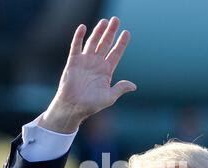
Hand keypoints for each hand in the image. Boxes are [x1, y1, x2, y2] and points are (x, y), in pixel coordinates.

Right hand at [40, 17, 136, 132]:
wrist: (73, 107)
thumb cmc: (91, 105)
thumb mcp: (109, 97)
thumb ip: (120, 88)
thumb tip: (134, 86)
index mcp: (106, 72)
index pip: (115, 54)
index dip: (121, 43)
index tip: (127, 33)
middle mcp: (96, 64)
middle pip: (105, 44)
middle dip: (111, 32)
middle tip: (116, 20)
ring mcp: (85, 62)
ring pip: (93, 42)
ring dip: (98, 32)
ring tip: (104, 21)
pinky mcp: (73, 62)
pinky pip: (76, 47)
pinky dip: (79, 37)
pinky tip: (83, 27)